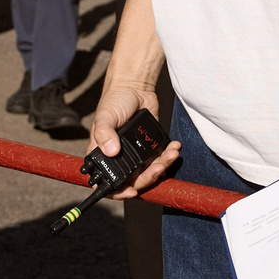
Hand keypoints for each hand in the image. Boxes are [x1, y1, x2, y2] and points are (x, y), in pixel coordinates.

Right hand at [87, 83, 180, 198]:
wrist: (135, 88)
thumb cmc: (114, 102)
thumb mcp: (105, 117)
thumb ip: (105, 134)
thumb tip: (112, 152)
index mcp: (104, 155)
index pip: (109, 182)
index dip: (119, 191)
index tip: (131, 191)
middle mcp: (120, 158)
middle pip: (134, 181)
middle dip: (147, 178)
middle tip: (156, 169)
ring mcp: (136, 154)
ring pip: (149, 172)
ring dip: (162, 167)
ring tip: (170, 155)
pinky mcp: (150, 146)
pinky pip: (160, 159)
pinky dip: (169, 156)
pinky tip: (174, 147)